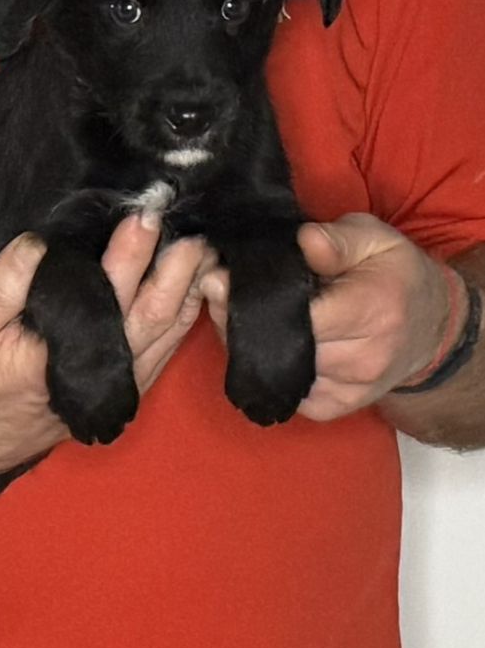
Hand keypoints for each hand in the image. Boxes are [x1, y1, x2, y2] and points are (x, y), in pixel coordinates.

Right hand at [0, 217, 214, 483]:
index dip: (130, 252)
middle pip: (156, 312)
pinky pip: (169, 346)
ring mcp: (123, 380)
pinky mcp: (128, 383)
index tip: (145, 214)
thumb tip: (36, 243)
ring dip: (190, 289)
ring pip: (171, 331)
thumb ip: (0, 286)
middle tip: (192, 224)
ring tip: (204, 246)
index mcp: (66, 353)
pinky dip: (188, 314)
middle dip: (176, 266)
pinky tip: (197, 284)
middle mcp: (105, 369)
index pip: (109, 293)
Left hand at [201, 212, 452, 422]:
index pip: (300, 316)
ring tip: (238, 315)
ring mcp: (350, 389)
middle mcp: (363, 358)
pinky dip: (268, 370)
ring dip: (249, 345)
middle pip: (282, 346)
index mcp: (372, 311)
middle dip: (242, 319)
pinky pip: (284, 393)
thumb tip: (303, 240)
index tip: (221, 278)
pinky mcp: (335, 408)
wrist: (429, 328)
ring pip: (277, 371)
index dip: (254, 298)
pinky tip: (263, 344)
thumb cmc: (395, 276)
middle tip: (218, 292)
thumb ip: (337, 239)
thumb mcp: (374, 239)